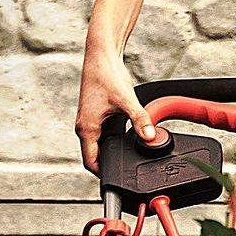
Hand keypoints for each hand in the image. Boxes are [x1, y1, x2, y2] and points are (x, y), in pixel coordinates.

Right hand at [75, 37, 156, 176]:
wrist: (101, 56)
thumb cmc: (106, 75)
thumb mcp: (126, 100)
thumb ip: (140, 120)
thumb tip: (150, 137)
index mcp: (86, 128)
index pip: (91, 162)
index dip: (103, 174)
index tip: (117, 180)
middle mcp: (85, 126)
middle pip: (95, 156)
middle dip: (110, 163)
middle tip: (127, 167)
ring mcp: (90, 120)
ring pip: (100, 144)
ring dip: (112, 150)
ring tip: (128, 153)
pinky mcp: (97, 114)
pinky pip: (103, 133)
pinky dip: (114, 138)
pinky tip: (127, 135)